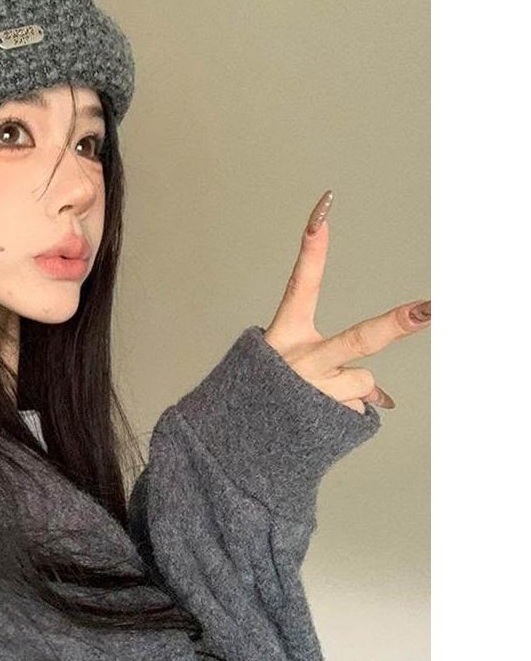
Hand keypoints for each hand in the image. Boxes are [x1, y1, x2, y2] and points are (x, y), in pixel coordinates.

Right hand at [262, 190, 429, 414]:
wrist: (234, 446)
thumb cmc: (258, 397)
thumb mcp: (279, 367)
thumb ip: (329, 366)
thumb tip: (379, 394)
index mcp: (282, 338)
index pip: (299, 285)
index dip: (313, 250)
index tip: (322, 214)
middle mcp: (301, 362)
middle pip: (357, 340)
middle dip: (395, 325)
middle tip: (426, 311)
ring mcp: (317, 391)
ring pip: (362, 382)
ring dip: (348, 390)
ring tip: (316, 399)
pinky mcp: (330, 419)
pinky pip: (358, 409)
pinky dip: (345, 412)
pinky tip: (319, 419)